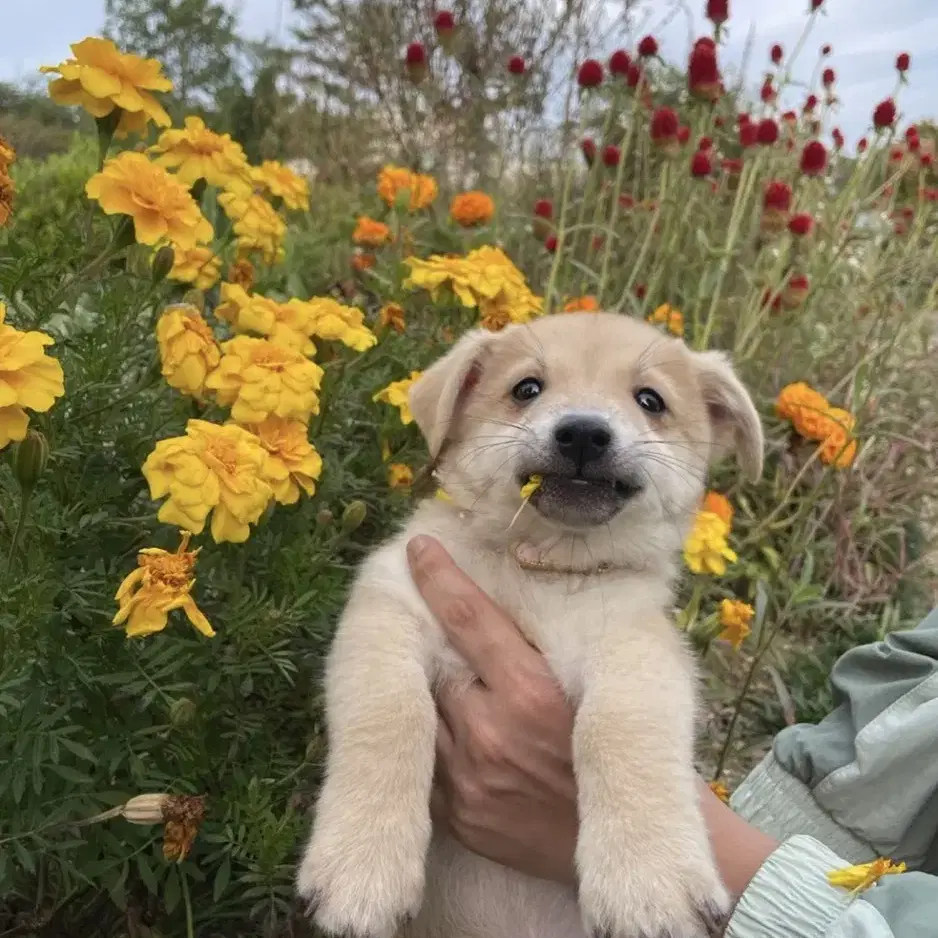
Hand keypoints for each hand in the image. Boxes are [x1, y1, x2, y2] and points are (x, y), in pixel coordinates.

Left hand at [405, 535, 777, 897]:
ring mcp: (468, 779)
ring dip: (434, 698)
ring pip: (425, 713)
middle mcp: (491, 732)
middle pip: (436, 666)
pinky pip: (427, 764)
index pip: (469, 619)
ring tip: (462, 695)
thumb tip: (504, 595)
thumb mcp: (593, 682)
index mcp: (530, 692)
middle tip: (445, 642)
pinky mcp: (458, 816)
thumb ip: (542, 644)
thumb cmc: (612, 745)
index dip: (438, 579)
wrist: (630, 836)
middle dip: (438, 652)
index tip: (417, 549)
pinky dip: (435, 744)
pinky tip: (459, 739)